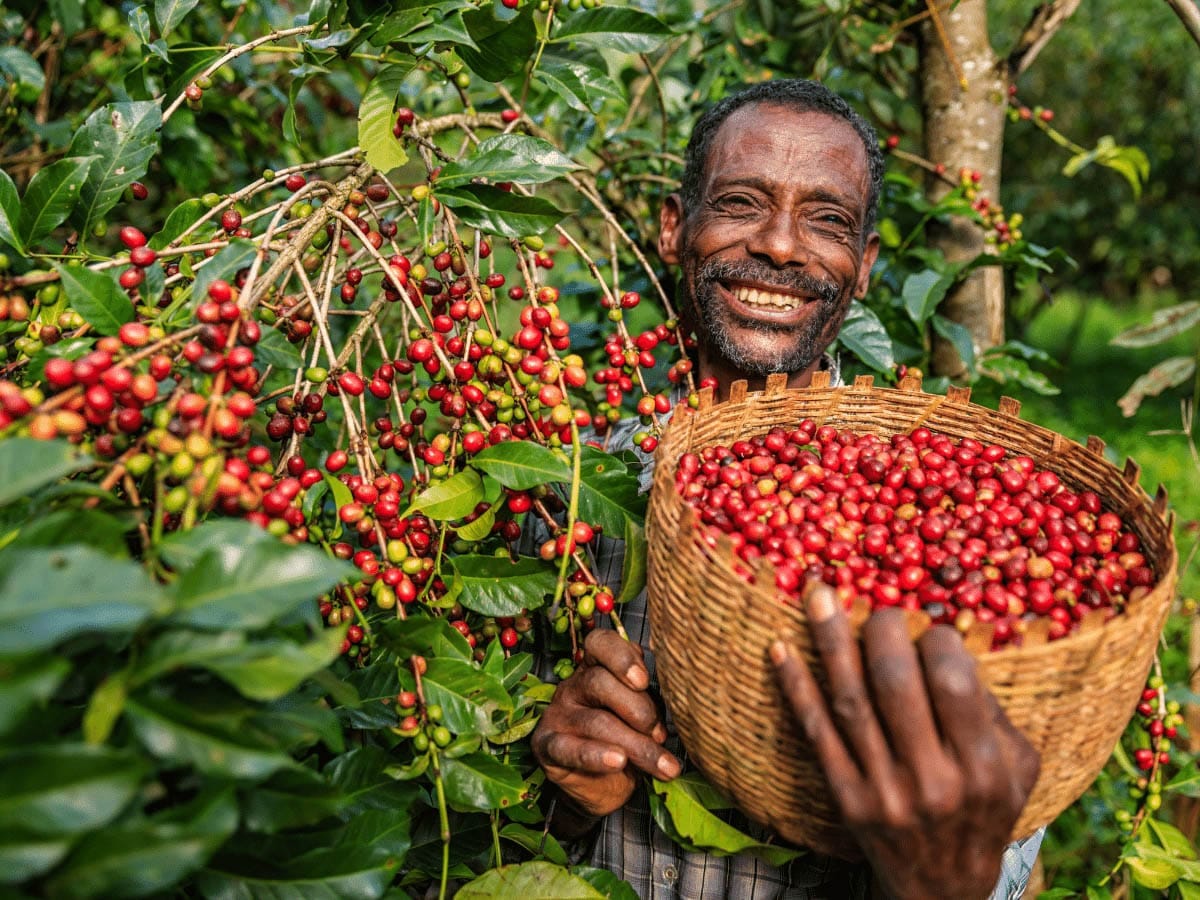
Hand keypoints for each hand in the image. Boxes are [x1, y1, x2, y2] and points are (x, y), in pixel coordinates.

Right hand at [532, 629, 680, 830]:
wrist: (602, 785)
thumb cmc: (626, 738)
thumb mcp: (642, 713)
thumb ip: (651, 699)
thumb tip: (679, 697)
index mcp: (595, 668)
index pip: (600, 643)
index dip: (621, 656)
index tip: (644, 680)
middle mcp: (573, 686)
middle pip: (600, 682)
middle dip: (639, 709)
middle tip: (660, 734)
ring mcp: (558, 716)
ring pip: (595, 721)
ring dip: (636, 744)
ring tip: (663, 765)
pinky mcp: (548, 747)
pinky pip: (568, 749)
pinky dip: (595, 756)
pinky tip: (618, 761)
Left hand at [770, 583, 1039, 899]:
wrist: (943, 890)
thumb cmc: (985, 812)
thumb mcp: (1015, 770)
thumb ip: (992, 710)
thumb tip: (952, 642)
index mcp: (982, 767)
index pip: (953, 681)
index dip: (937, 640)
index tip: (930, 630)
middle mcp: (932, 780)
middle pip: (894, 683)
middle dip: (881, 629)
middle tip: (878, 609)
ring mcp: (883, 791)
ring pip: (850, 700)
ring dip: (830, 640)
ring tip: (817, 593)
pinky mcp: (845, 799)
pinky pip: (816, 732)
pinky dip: (796, 686)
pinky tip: (781, 648)